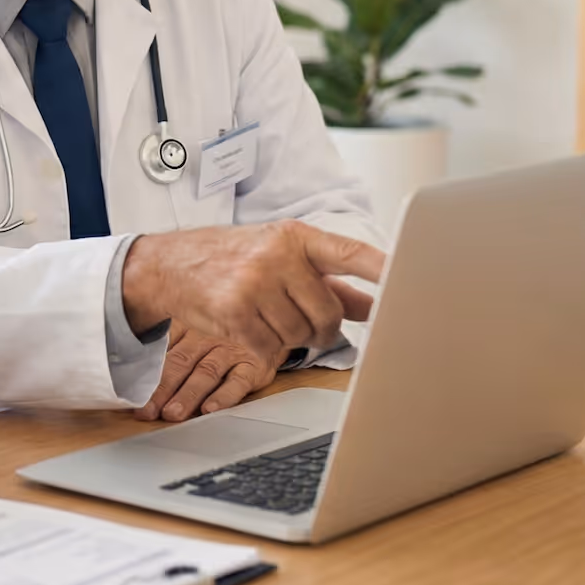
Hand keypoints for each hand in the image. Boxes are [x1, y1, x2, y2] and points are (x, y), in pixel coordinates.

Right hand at [123, 220, 383, 363]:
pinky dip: (264, 348)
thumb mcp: (280, 258)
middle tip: (302, 321)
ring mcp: (253, 282)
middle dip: (321, 328)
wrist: (168, 265)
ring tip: (266, 316)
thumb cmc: (231, 259)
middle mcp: (276, 255)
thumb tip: (376, 305)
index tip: (415, 279)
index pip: (351, 253)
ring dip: (289, 337)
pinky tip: (248, 327)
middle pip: (328, 314)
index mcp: (295, 236)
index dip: (385, 270)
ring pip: (301, 335)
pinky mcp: (233, 311)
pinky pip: (271, 348)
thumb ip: (330, 282)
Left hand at [134, 322, 279, 422]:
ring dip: (188, 394)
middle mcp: (207, 337)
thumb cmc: (221, 334)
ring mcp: (230, 350)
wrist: (268, 323)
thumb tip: (132, 366)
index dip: (147, 373)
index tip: (132, 394)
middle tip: (148, 410)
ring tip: (173, 413)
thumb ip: (167, 344)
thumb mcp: (194, 329)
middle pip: (181, 363)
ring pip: (205, 373)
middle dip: (162, 389)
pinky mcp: (254, 365)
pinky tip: (210, 408)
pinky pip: (238, 380)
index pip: (163, 350)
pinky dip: (224, 395)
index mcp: (187, 327)